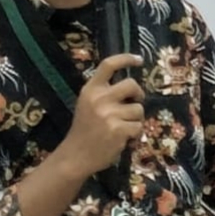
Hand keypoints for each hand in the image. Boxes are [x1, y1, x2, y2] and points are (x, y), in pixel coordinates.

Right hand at [56, 54, 144, 177]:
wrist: (75, 156)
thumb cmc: (84, 130)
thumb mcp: (87, 104)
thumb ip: (104, 93)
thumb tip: (131, 87)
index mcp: (90, 89)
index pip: (109, 65)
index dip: (126, 58)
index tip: (139, 60)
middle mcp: (99, 98)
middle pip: (131, 84)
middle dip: (138, 93)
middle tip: (136, 102)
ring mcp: (109, 114)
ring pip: (138, 109)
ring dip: (135, 119)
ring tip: (123, 127)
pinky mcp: (118, 130)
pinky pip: (138, 127)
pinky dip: (135, 134)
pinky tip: (123, 139)